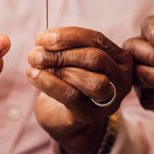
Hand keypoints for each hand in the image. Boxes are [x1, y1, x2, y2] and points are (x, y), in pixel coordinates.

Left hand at [26, 27, 132, 153]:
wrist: (64, 117)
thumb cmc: (69, 80)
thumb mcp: (71, 58)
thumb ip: (63, 46)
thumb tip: (44, 39)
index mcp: (119, 58)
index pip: (97, 39)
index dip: (70, 36)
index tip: (44, 37)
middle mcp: (121, 78)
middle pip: (96, 59)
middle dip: (63, 53)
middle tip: (35, 53)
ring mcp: (109, 99)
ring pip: (92, 81)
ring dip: (60, 68)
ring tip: (36, 64)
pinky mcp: (91, 115)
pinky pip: (72, 97)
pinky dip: (49, 83)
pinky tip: (33, 75)